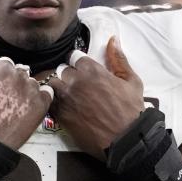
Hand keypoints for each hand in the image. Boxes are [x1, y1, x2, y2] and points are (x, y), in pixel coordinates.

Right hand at [0, 43, 52, 149]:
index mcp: (2, 70)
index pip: (6, 64)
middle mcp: (20, 77)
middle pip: (20, 73)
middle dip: (12, 83)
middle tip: (2, 100)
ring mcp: (32, 92)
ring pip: (32, 84)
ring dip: (25, 91)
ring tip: (14, 107)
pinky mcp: (41, 107)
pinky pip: (46, 95)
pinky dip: (39, 99)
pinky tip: (28, 109)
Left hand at [48, 36, 144, 158]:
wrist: (125, 141)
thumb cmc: (132, 111)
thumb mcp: (132, 81)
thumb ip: (119, 59)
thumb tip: (113, 39)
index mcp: (92, 70)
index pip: (74, 56)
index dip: (80, 64)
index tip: (84, 71)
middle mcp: (75, 81)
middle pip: (62, 70)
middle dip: (69, 76)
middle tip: (78, 86)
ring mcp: (65, 98)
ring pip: (52, 84)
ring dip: (59, 88)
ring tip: (69, 97)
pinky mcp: (60, 114)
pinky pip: (49, 101)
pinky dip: (55, 102)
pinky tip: (64, 107)